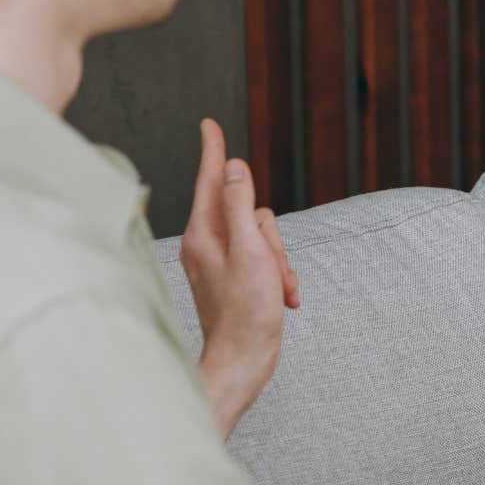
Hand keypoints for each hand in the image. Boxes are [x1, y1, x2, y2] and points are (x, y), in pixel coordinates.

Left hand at [183, 119, 298, 434]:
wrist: (244, 361)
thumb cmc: (245, 311)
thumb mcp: (249, 251)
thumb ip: (239, 205)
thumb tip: (233, 168)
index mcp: (203, 234)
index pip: (211, 180)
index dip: (214, 150)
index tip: (209, 123)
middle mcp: (207, 244)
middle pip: (250, 212)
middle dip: (272, 237)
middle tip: (270, 268)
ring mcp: (221, 262)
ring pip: (263, 236)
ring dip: (280, 261)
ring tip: (276, 290)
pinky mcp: (236, 278)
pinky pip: (265, 259)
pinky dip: (279, 277)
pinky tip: (281, 299)